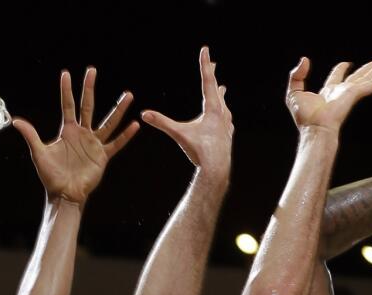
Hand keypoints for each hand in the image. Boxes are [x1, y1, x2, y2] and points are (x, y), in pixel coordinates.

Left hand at [12, 67, 139, 204]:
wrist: (64, 194)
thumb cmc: (51, 176)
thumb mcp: (39, 153)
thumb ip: (31, 136)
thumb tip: (15, 121)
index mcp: (68, 131)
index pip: (67, 105)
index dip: (66, 90)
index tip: (66, 73)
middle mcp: (82, 133)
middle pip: (88, 106)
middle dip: (89, 88)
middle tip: (92, 70)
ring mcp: (94, 144)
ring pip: (108, 122)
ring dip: (118, 109)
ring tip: (128, 95)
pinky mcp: (102, 156)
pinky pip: (116, 144)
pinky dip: (126, 136)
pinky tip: (135, 125)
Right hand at [141, 47, 233, 178]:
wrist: (216, 169)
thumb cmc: (199, 151)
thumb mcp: (179, 134)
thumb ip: (162, 123)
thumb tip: (144, 114)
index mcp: (212, 109)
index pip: (208, 81)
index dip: (205, 64)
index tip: (205, 49)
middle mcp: (222, 114)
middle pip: (217, 90)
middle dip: (213, 75)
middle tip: (213, 63)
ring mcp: (226, 125)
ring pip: (224, 105)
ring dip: (221, 96)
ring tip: (222, 89)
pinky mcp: (227, 135)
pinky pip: (226, 120)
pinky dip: (224, 114)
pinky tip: (225, 117)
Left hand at [285, 58, 371, 134]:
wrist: (314, 128)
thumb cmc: (304, 117)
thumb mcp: (293, 92)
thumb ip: (297, 75)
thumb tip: (304, 60)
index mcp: (328, 92)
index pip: (337, 77)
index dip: (341, 69)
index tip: (346, 64)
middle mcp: (341, 92)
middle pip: (357, 77)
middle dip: (366, 70)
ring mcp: (350, 93)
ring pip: (367, 78)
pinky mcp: (355, 94)